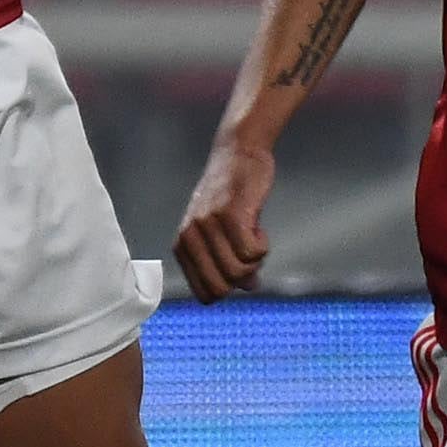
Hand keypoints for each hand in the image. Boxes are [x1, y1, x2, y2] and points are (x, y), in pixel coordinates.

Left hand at [173, 135, 276, 301]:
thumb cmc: (231, 193)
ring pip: (238, 271)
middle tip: (250, 251)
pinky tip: (259, 226)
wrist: (239, 152)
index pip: (205, 294)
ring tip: (254, 234)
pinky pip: (252, 252)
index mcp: (183, 246)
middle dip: (243, 276)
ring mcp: (208, 226)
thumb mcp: (222, 231)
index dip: (229, 286)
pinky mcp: (230, 215)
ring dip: (255, 259)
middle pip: (222, 287)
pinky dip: (263, 245)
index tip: (238, 264)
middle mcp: (190, 237)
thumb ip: (228, 261)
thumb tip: (248, 286)